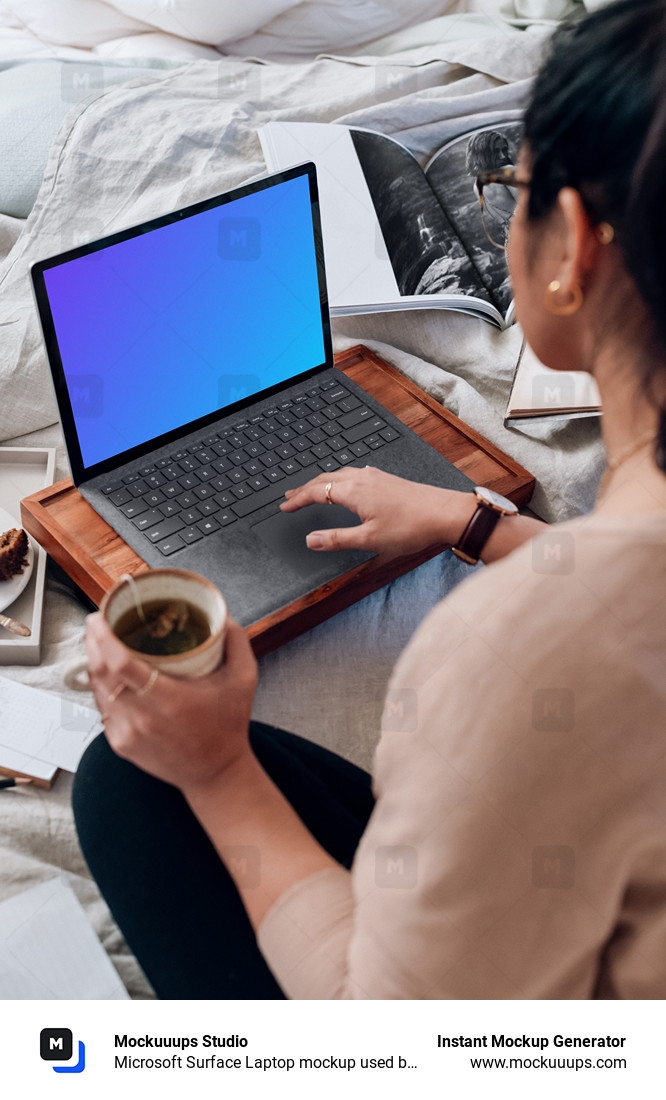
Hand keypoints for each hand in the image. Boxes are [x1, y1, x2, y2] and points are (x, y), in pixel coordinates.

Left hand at [85, 612, 257, 793]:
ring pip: (98, 689)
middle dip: (93, 642)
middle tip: (99, 621)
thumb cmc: (228, 725)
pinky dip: (103, 687)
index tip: (100, 616)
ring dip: (95, 663)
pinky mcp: (120, 743)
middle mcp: (142, 718)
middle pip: (100, 673)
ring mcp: (127, 733)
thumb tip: (221, 611)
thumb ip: (236, 641)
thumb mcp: (244, 679)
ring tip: (101, 642)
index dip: (103, 637)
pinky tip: (110, 674)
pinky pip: (103, 707)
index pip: (120, 663)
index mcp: (169, 699)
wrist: (216, 773)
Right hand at [280, 467, 473, 558]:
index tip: (284, 507)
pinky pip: (353, 475)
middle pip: (324, 480)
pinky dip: (338, 480)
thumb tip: (311, 540)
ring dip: (321, 483)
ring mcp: (375, 477)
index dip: (297, 500)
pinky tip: (345, 485)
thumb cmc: (412, 526)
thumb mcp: (369, 539)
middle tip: (289, 496)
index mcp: (353, 491)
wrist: (444, 513)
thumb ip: (337, 539)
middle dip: (304, 488)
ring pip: (339, 475)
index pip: (316, 492)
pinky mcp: (386, 480)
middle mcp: (362, 479)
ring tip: (311, 490)